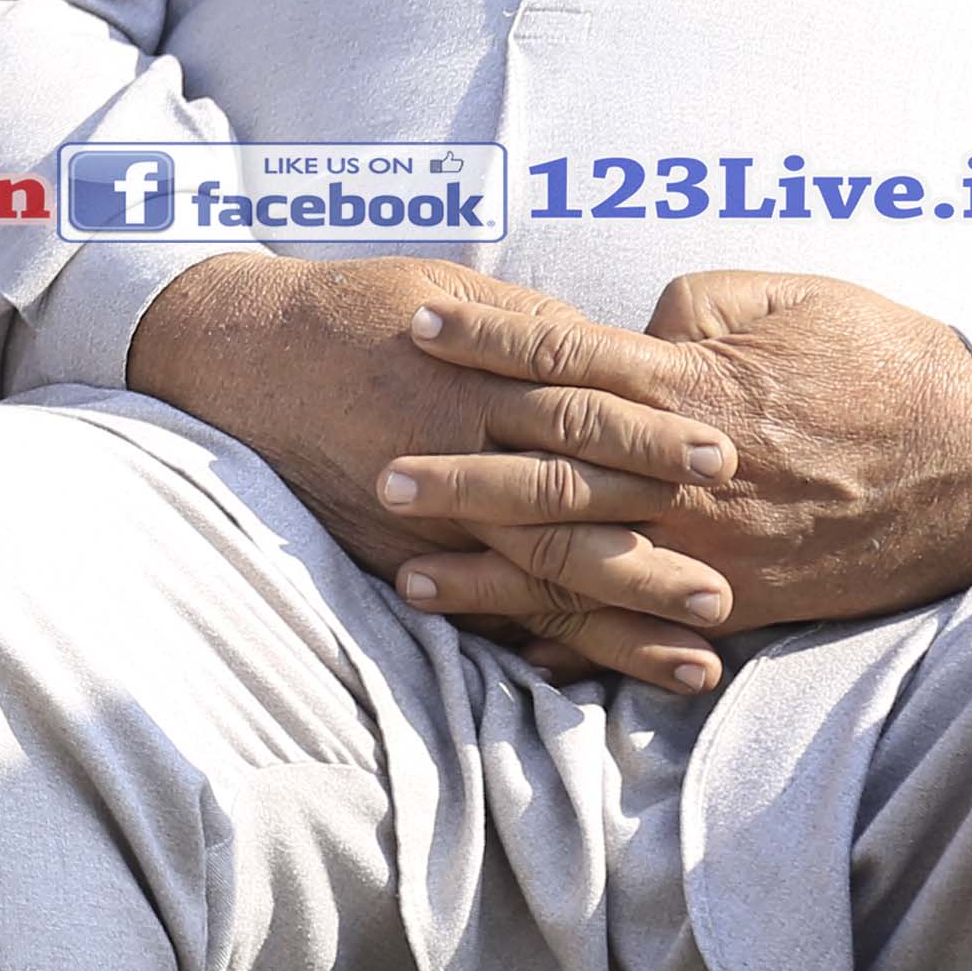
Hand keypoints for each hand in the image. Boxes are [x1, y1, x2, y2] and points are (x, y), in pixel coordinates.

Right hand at [127, 250, 739, 690]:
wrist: (244, 356)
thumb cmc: (357, 310)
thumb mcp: (451, 292)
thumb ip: (537, 333)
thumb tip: (628, 357)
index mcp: (472, 374)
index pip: (577, 408)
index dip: (651, 434)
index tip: (723, 459)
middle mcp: (451, 451)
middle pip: (566, 507)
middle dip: (650, 551)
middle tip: (727, 590)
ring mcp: (423, 515)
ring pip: (534, 576)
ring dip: (619, 621)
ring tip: (696, 660)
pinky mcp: (397, 554)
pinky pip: (478, 610)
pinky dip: (540, 644)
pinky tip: (597, 678)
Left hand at [398, 273, 971, 643]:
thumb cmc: (885, 360)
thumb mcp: (787, 299)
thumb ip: (688, 308)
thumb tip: (622, 324)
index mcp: (697, 382)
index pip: (567, 351)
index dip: (489, 336)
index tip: (421, 324)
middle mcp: (693, 470)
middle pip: (552, 469)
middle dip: (461, 474)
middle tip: (377, 475)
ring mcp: (716, 544)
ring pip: (583, 562)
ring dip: (494, 572)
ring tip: (410, 577)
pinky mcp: (747, 599)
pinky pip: (647, 626)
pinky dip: (580, 642)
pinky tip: (516, 653)